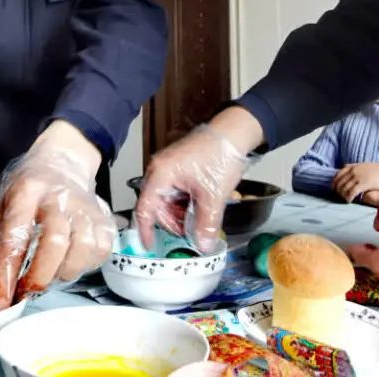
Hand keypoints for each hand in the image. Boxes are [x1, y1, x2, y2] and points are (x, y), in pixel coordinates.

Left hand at [0, 121, 112, 311]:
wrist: (62, 163)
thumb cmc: (29, 190)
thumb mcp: (3, 205)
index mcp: (27, 190)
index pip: (15, 235)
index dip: (6, 273)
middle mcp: (59, 197)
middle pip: (54, 242)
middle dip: (38, 277)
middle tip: (25, 293)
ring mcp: (85, 207)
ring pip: (81, 248)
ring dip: (62, 272)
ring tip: (49, 274)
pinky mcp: (104, 219)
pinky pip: (100, 251)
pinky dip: (84, 266)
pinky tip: (69, 263)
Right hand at [134, 107, 261, 252]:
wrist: (233, 133)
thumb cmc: (219, 155)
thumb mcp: (213, 196)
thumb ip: (206, 224)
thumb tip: (202, 245)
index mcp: (161, 174)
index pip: (145, 208)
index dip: (146, 230)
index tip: (151, 246)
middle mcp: (159, 170)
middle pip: (156, 206)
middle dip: (172, 222)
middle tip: (190, 233)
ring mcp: (168, 167)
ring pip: (166, 200)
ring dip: (180, 213)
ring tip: (199, 219)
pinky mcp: (178, 167)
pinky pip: (174, 191)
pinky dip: (184, 203)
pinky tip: (199, 207)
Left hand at [333, 162, 378, 202]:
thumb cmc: (376, 171)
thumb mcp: (362, 167)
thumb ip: (353, 170)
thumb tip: (346, 177)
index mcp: (351, 167)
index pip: (337, 176)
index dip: (334, 184)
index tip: (333, 190)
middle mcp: (352, 171)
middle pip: (339, 183)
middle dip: (337, 191)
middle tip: (338, 197)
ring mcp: (357, 177)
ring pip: (344, 188)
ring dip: (342, 196)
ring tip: (344, 200)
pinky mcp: (363, 184)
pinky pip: (351, 192)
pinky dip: (348, 198)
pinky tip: (349, 201)